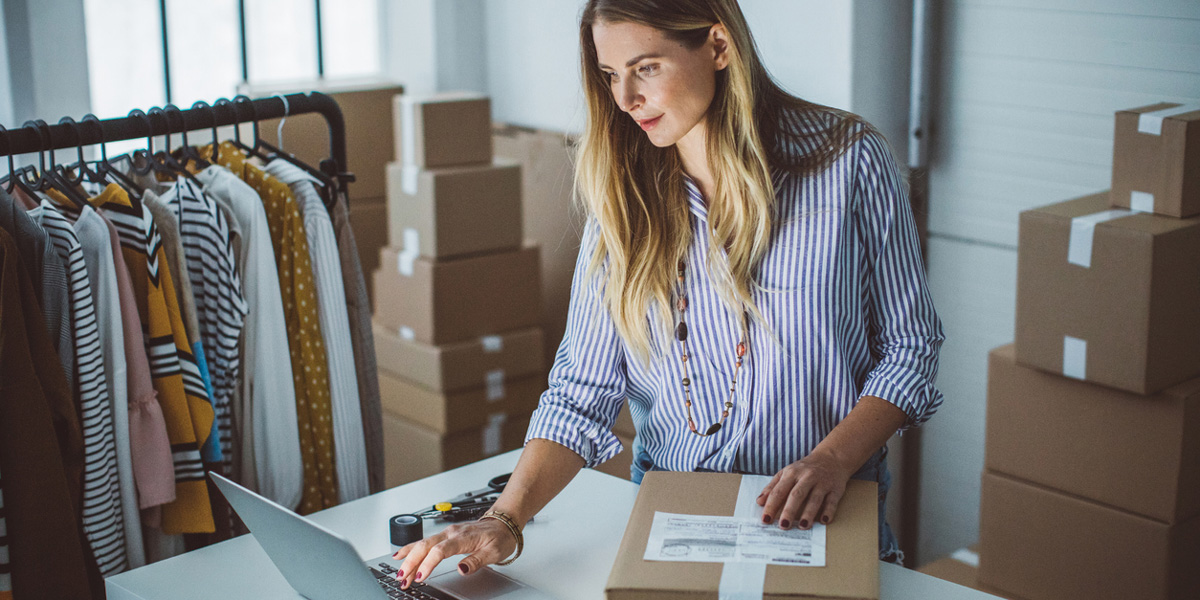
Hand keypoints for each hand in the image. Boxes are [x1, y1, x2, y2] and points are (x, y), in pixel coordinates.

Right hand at [391, 518, 516, 588]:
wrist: (503, 524)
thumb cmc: (499, 537)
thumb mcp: (493, 552)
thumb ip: (476, 561)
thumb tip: (461, 569)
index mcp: (462, 537)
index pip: (440, 550)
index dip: (428, 564)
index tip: (421, 576)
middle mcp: (451, 533)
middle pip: (425, 546)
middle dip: (411, 562)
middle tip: (402, 578)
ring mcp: (447, 533)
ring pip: (422, 544)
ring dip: (409, 558)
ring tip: (399, 573)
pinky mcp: (445, 535)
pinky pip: (425, 542)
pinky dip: (411, 549)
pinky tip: (401, 555)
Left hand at [756, 448, 853, 529]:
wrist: (831, 458)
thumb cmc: (804, 469)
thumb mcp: (786, 473)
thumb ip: (772, 487)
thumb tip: (759, 502)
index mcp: (791, 473)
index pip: (779, 491)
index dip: (771, 506)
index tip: (765, 520)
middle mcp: (807, 477)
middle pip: (796, 495)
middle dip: (789, 511)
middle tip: (783, 526)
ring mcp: (822, 483)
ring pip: (815, 498)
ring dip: (809, 513)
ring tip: (803, 526)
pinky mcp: (835, 489)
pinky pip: (832, 501)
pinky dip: (829, 511)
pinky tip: (824, 521)